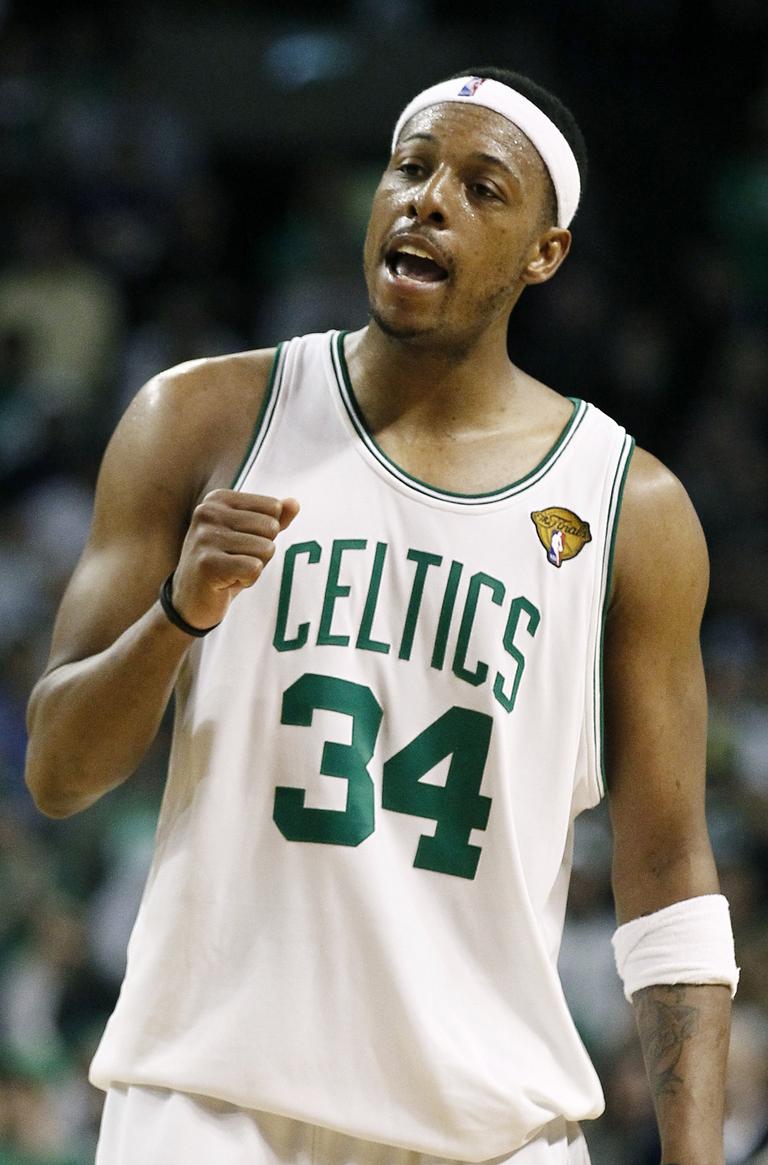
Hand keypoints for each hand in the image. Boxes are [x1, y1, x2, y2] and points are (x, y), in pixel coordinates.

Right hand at [170, 490, 299, 629]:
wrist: (191, 600)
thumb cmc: (225, 564)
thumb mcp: (249, 536)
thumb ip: (273, 518)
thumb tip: (295, 503)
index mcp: (218, 499)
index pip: (273, 507)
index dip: (266, 533)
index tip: (240, 544)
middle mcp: (207, 512)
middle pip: (271, 528)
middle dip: (261, 551)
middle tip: (235, 560)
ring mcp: (205, 537)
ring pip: (266, 549)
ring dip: (254, 567)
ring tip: (230, 571)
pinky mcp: (208, 563)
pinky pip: (255, 568)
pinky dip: (248, 580)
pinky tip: (226, 582)